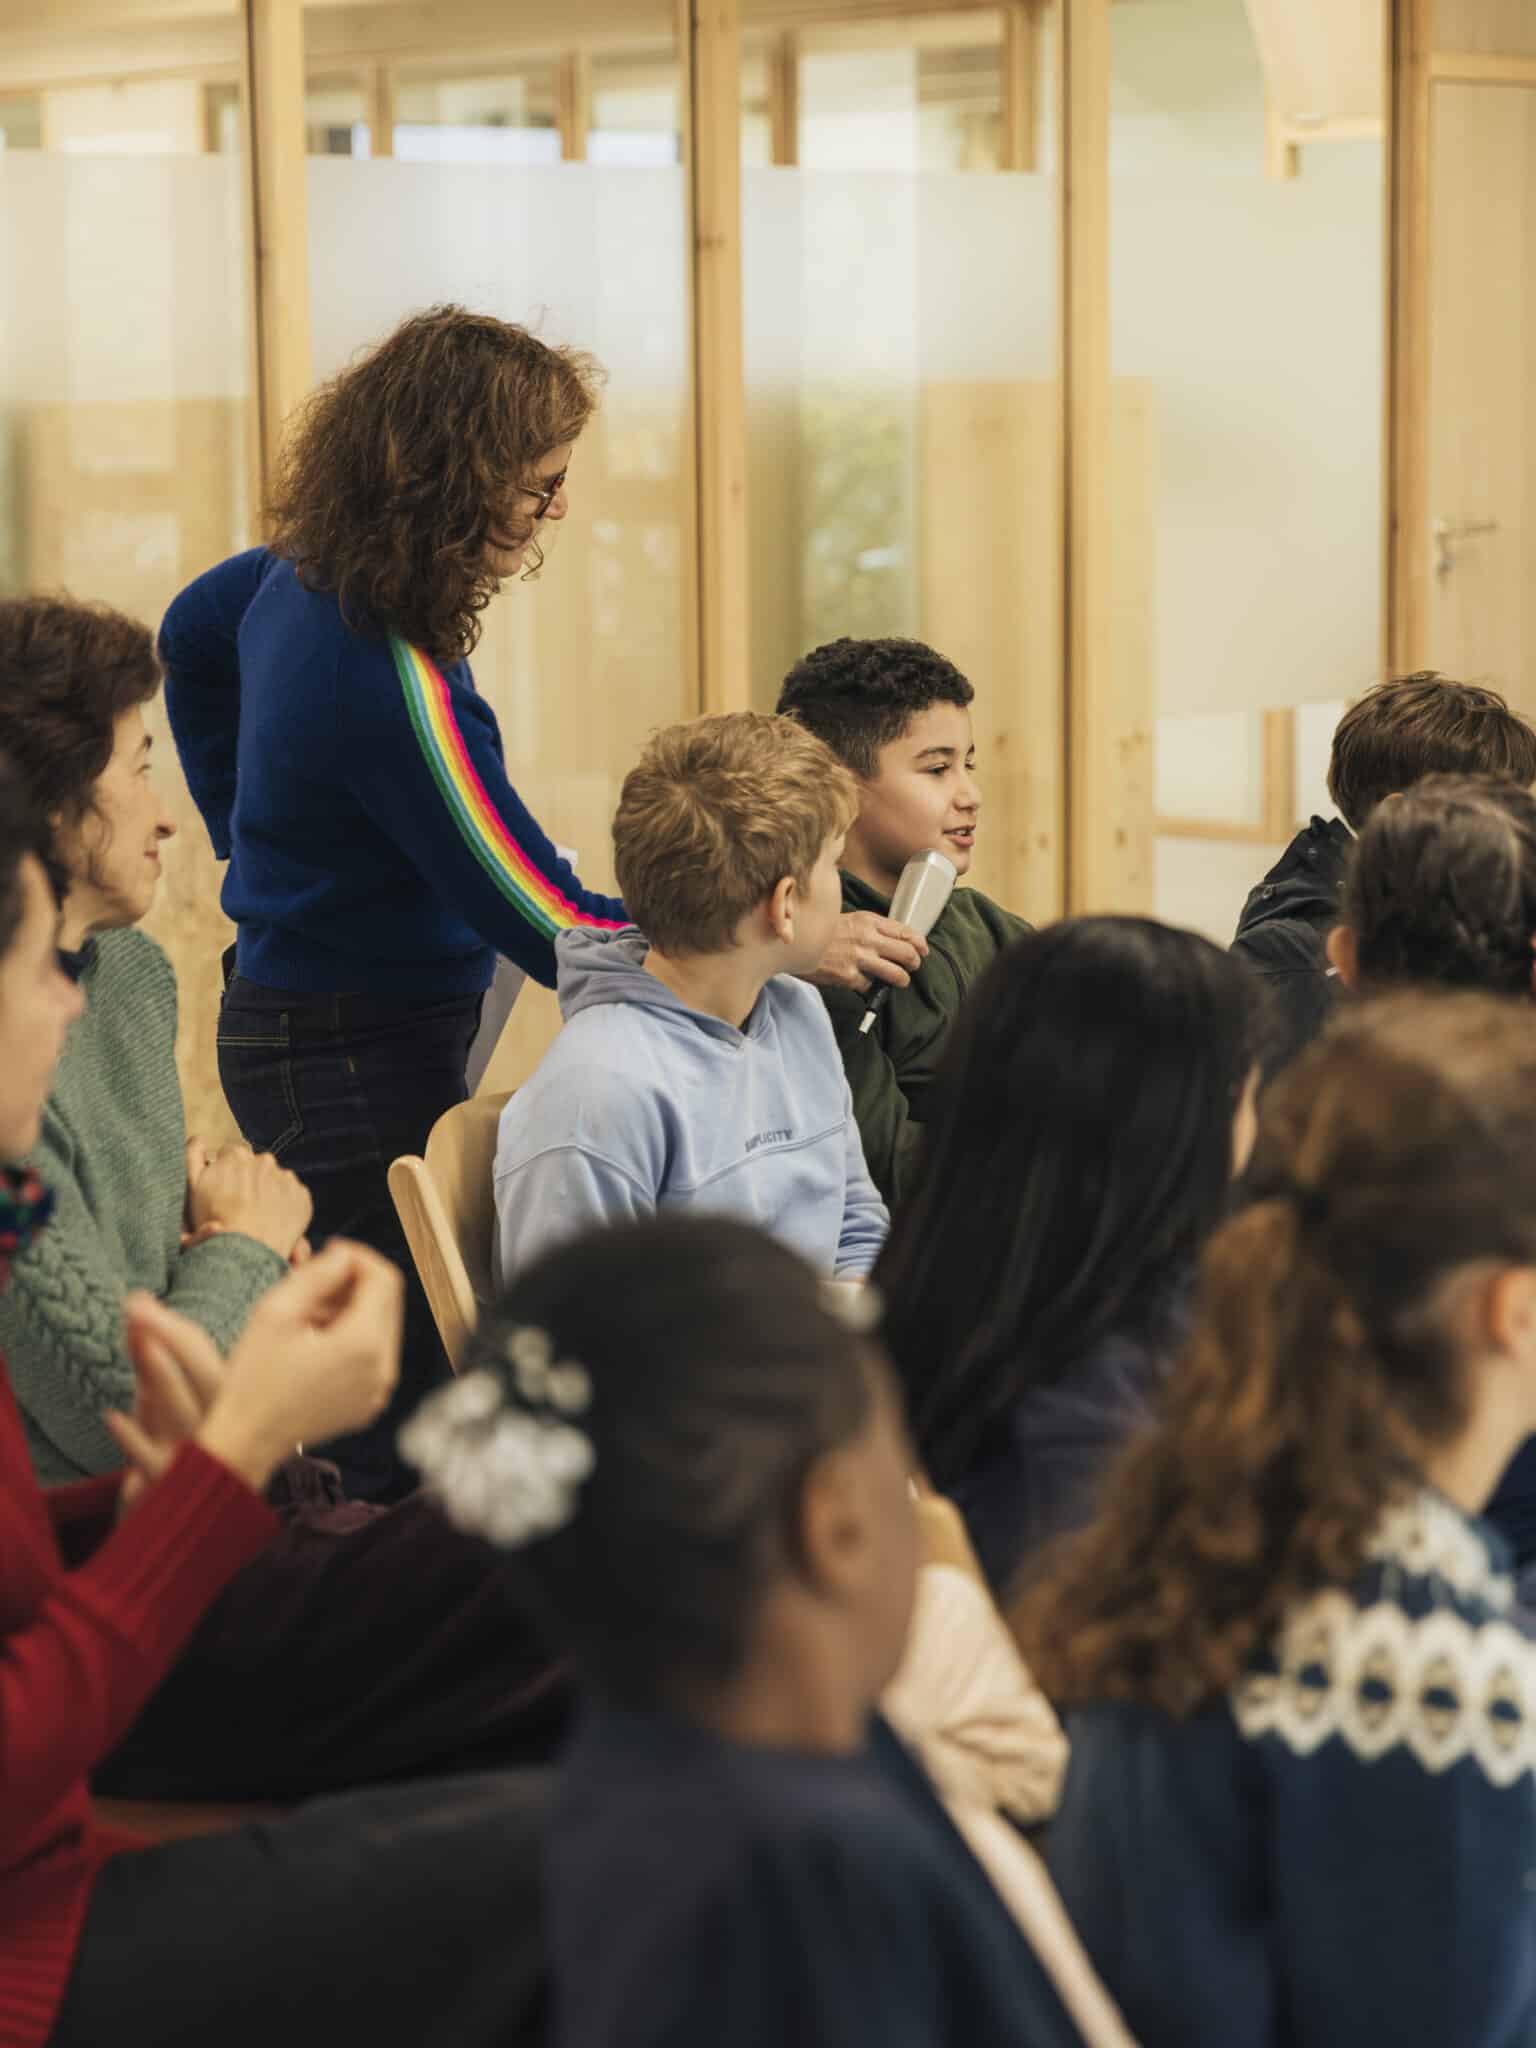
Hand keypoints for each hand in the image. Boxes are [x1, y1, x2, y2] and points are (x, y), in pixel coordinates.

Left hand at [107, 1292, 226, 1516]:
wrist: (179, 1521)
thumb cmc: (173, 1450)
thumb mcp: (160, 1401)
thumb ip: (149, 1361)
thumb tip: (137, 1305)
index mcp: (228, 1401)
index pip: (205, 1356)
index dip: (171, 1325)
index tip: (138, 1300)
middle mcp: (223, 1425)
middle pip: (204, 1375)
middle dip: (172, 1338)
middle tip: (138, 1309)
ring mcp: (200, 1455)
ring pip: (185, 1412)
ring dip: (164, 1378)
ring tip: (145, 1348)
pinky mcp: (171, 1483)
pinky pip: (155, 1459)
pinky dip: (133, 1438)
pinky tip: (112, 1417)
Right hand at [185, 1140, 312, 1262]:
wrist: (246, 1252)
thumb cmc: (214, 1220)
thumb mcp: (192, 1186)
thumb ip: (192, 1155)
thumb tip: (201, 1138)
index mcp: (236, 1154)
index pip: (231, 1153)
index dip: (225, 1170)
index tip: (223, 1189)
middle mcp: (265, 1161)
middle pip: (254, 1165)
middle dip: (247, 1178)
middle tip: (239, 1204)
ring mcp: (286, 1178)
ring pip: (274, 1179)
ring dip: (266, 1190)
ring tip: (256, 1214)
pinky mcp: (302, 1196)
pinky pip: (292, 1195)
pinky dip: (284, 1204)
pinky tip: (271, 1220)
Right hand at [192, 1242, 402, 1492]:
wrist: (247, 1440)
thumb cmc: (253, 1378)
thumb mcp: (276, 1313)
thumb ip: (317, 1275)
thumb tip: (345, 1256)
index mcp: (364, 1344)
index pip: (384, 1279)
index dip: (359, 1257)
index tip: (329, 1253)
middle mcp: (383, 1368)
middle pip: (387, 1302)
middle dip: (355, 1285)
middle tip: (311, 1287)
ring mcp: (379, 1389)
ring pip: (381, 1327)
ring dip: (351, 1311)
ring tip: (307, 1317)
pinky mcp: (370, 1402)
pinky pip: (374, 1356)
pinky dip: (352, 1339)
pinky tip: (314, 1342)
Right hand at [806, 912, 926, 994]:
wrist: (793, 941)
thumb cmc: (820, 930)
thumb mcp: (848, 918)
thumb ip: (870, 927)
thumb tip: (891, 939)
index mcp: (868, 921)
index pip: (905, 932)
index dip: (919, 943)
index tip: (923, 949)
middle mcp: (867, 938)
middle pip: (907, 953)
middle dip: (915, 962)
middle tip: (913, 966)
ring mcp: (858, 958)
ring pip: (896, 974)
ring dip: (902, 980)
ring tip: (900, 981)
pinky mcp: (848, 976)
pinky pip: (871, 986)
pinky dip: (871, 988)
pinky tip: (867, 985)